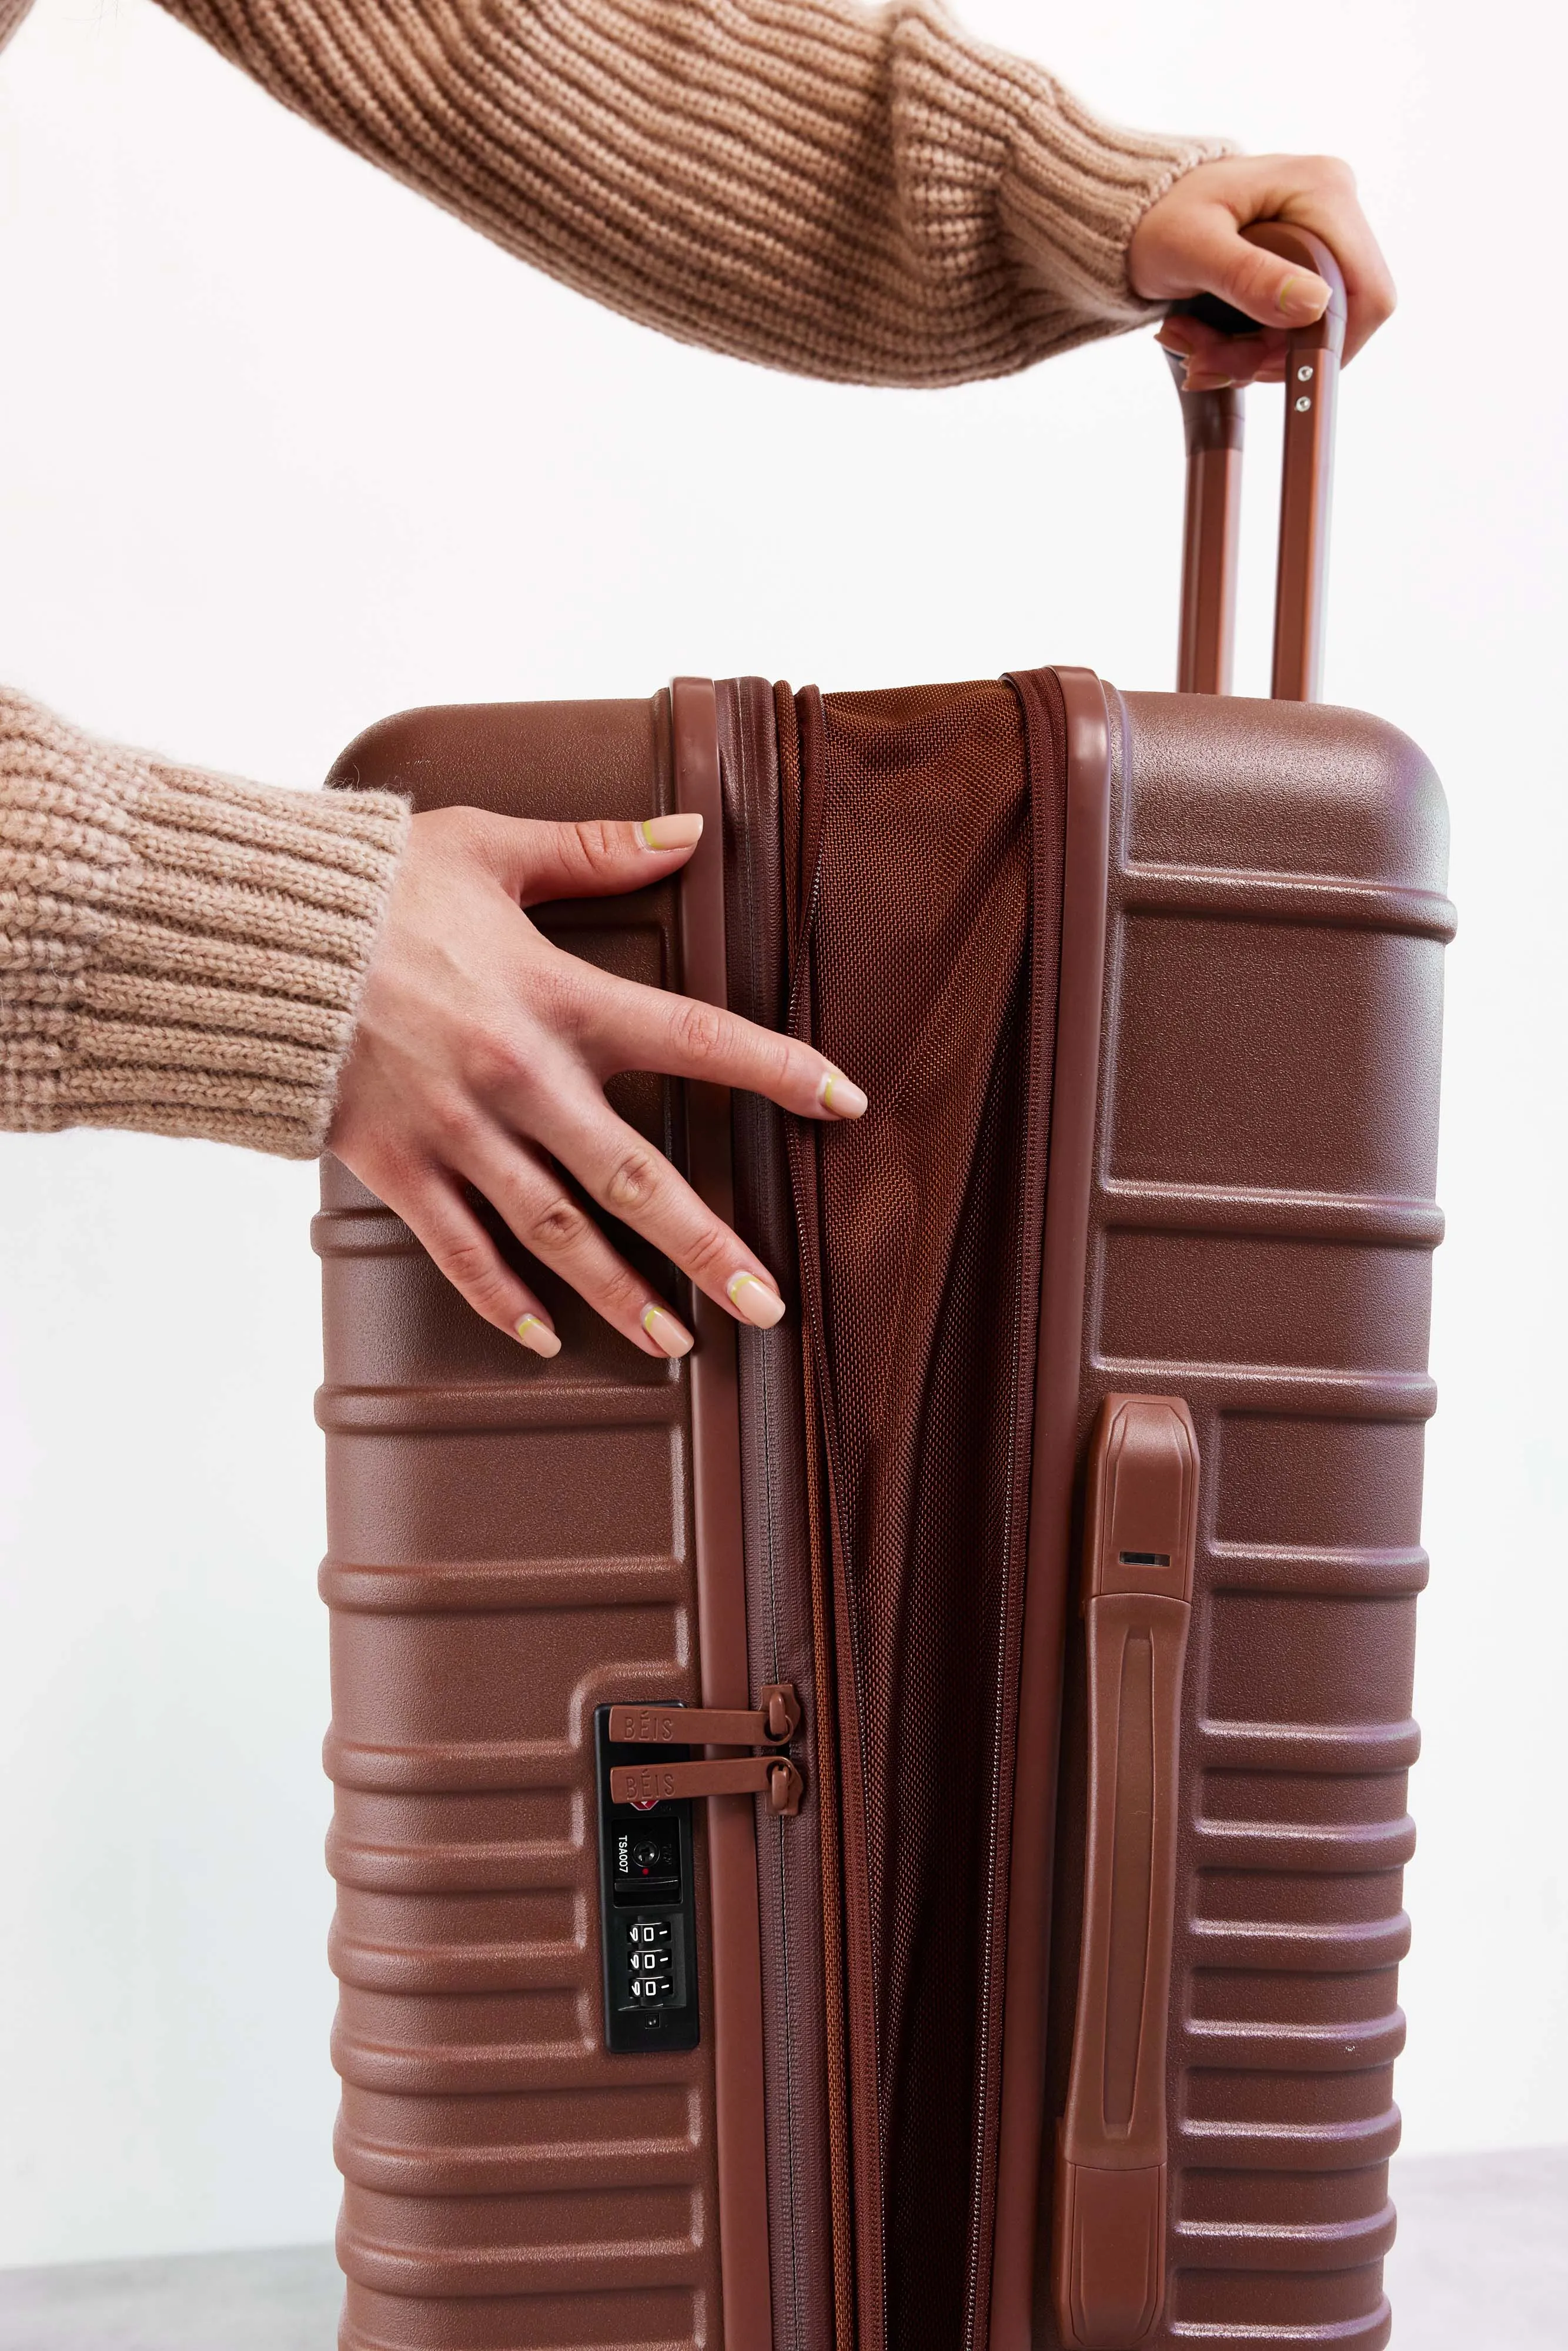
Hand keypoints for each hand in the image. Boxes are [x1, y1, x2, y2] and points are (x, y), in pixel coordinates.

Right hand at [329, 806, 864, 1358]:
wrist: (248, 936)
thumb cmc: (370, 887)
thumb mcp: (488, 848)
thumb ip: (595, 851)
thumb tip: (690, 831)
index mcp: (557, 997)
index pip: (695, 1035)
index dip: (777, 1069)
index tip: (843, 1101)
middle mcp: (520, 1079)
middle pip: (636, 1178)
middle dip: (708, 1247)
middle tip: (769, 1305)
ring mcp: (458, 1133)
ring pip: (558, 1235)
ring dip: (622, 1295)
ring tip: (677, 1345)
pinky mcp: (397, 1168)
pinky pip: (460, 1250)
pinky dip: (502, 1301)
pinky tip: (545, 1339)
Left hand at [1129, 154, 1395, 391]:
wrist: (1134, 213)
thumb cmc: (1154, 216)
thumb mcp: (1192, 248)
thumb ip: (1250, 277)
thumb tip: (1314, 306)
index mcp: (1323, 191)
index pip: (1367, 296)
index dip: (1324, 348)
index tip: (1257, 365)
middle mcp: (1335, 208)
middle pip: (1339, 320)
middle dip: (1270, 356)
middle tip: (1206, 360)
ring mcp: (1322, 234)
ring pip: (1312, 331)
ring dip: (1249, 356)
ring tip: (1193, 345)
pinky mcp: (1302, 260)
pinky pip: (1292, 325)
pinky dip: (1247, 346)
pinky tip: (1206, 337)